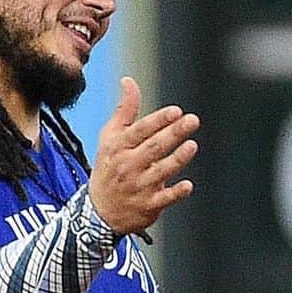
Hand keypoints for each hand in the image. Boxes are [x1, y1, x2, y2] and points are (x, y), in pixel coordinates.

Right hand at [89, 76, 199, 235]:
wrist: (99, 211)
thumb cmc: (109, 167)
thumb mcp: (109, 137)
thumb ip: (124, 110)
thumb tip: (128, 81)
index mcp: (118, 147)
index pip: (139, 131)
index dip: (158, 120)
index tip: (175, 111)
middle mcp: (128, 166)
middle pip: (153, 148)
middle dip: (173, 133)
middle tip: (192, 120)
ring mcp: (139, 187)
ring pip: (161, 171)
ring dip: (177, 159)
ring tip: (192, 145)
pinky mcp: (148, 206)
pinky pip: (164, 199)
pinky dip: (175, 192)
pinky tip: (188, 185)